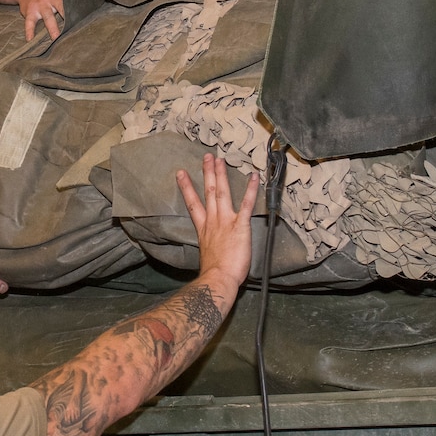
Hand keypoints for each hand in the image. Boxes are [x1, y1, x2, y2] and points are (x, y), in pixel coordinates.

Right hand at [12, 0, 87, 41]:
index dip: (81, 6)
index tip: (90, 16)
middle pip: (61, 8)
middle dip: (68, 17)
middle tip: (75, 29)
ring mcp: (40, 5)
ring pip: (47, 17)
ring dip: (51, 28)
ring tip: (56, 39)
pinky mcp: (29, 11)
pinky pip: (29, 22)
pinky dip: (29, 31)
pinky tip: (30, 40)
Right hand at [175, 153, 259, 294]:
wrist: (218, 278)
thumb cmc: (214, 272)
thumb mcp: (207, 255)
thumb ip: (210, 246)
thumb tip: (212, 248)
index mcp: (204, 228)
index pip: (193, 204)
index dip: (187, 187)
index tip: (181, 174)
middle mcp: (213, 221)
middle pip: (209, 192)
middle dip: (208, 173)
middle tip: (207, 157)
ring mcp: (226, 221)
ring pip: (222, 193)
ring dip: (221, 175)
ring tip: (220, 160)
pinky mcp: (240, 225)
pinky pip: (247, 204)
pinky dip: (251, 190)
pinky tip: (254, 177)